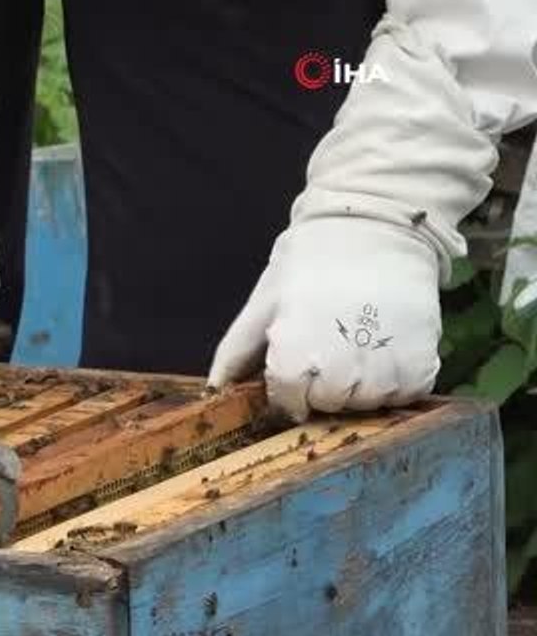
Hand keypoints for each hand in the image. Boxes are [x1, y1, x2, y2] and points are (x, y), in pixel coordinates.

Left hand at [207, 217, 440, 421]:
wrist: (376, 230)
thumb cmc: (312, 262)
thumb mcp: (265, 300)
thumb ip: (237, 350)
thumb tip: (215, 390)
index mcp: (292, 359)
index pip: (290, 405)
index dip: (291, 388)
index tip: (298, 364)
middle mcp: (337, 374)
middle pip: (328, 405)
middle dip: (324, 384)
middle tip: (331, 343)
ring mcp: (382, 375)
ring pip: (367, 404)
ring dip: (362, 383)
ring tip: (360, 340)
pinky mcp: (421, 369)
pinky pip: (405, 395)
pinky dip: (397, 380)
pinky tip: (387, 345)